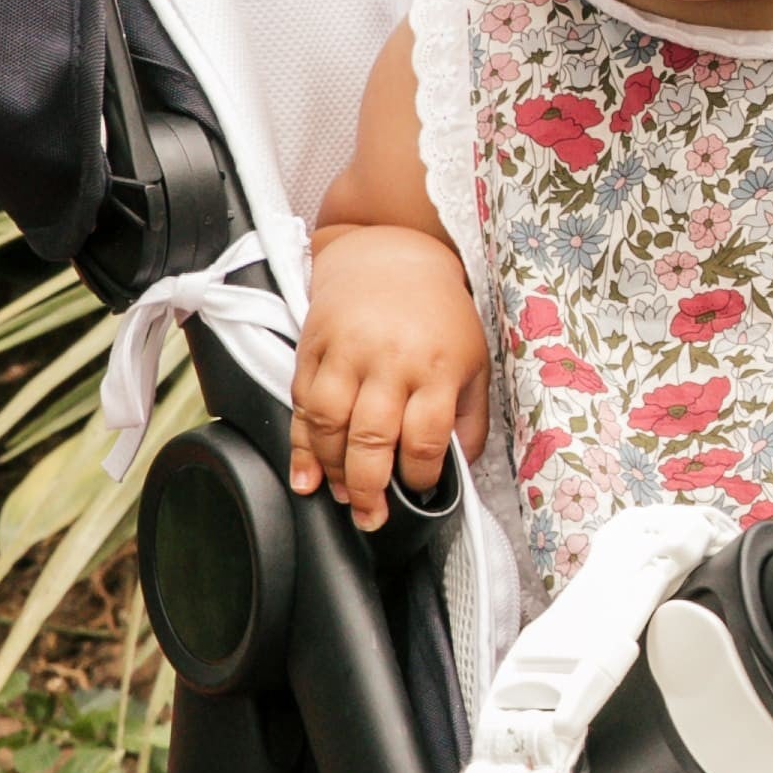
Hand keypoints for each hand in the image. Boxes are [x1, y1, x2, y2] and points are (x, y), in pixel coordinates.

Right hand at [290, 229, 487, 527]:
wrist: (390, 255)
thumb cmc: (437, 315)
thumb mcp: (473, 361)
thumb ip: (469, 417)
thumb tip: (459, 469)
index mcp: (438, 366)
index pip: (426, 438)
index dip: (419, 477)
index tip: (416, 492)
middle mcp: (391, 360)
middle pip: (372, 438)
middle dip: (369, 489)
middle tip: (370, 517)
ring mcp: (347, 352)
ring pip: (329, 424)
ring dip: (331, 471)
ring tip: (340, 497)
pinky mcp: (313, 346)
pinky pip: (301, 403)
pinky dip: (299, 445)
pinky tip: (305, 474)